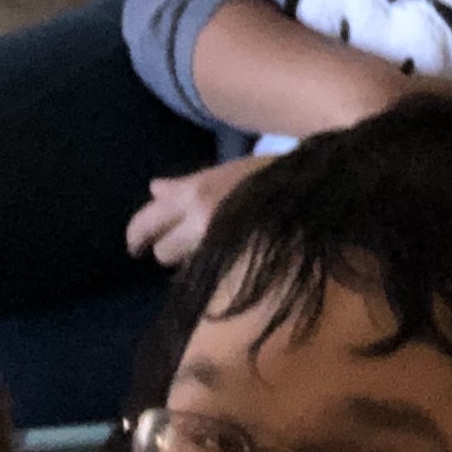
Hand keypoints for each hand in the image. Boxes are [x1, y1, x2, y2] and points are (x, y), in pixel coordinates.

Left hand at [125, 156, 264, 266]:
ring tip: (211, 253)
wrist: (315, 193)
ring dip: (191, 264)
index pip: (147, 222)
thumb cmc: (270, 175)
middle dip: (169, 250)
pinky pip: (209, 279)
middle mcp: (200, 218)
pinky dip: (211, 275)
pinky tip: (225, 265)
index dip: (137, 236)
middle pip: (162, 252)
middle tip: (182, 246)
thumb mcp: (225, 172)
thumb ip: (185, 184)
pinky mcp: (237, 266)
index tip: (137, 247)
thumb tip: (153, 189)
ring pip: (184, 269)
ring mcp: (218, 245)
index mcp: (194, 192)